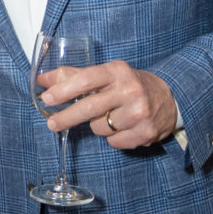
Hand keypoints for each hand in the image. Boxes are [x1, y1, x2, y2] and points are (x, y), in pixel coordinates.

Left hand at [39, 60, 177, 148]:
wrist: (170, 98)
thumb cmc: (129, 84)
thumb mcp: (106, 74)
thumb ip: (73, 76)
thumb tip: (42, 80)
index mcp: (117, 71)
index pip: (86, 79)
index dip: (64, 90)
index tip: (47, 98)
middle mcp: (130, 90)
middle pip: (89, 108)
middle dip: (66, 117)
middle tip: (52, 123)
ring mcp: (140, 113)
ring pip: (100, 128)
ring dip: (97, 126)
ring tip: (109, 116)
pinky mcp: (146, 133)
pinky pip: (114, 142)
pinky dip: (112, 137)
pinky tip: (122, 127)